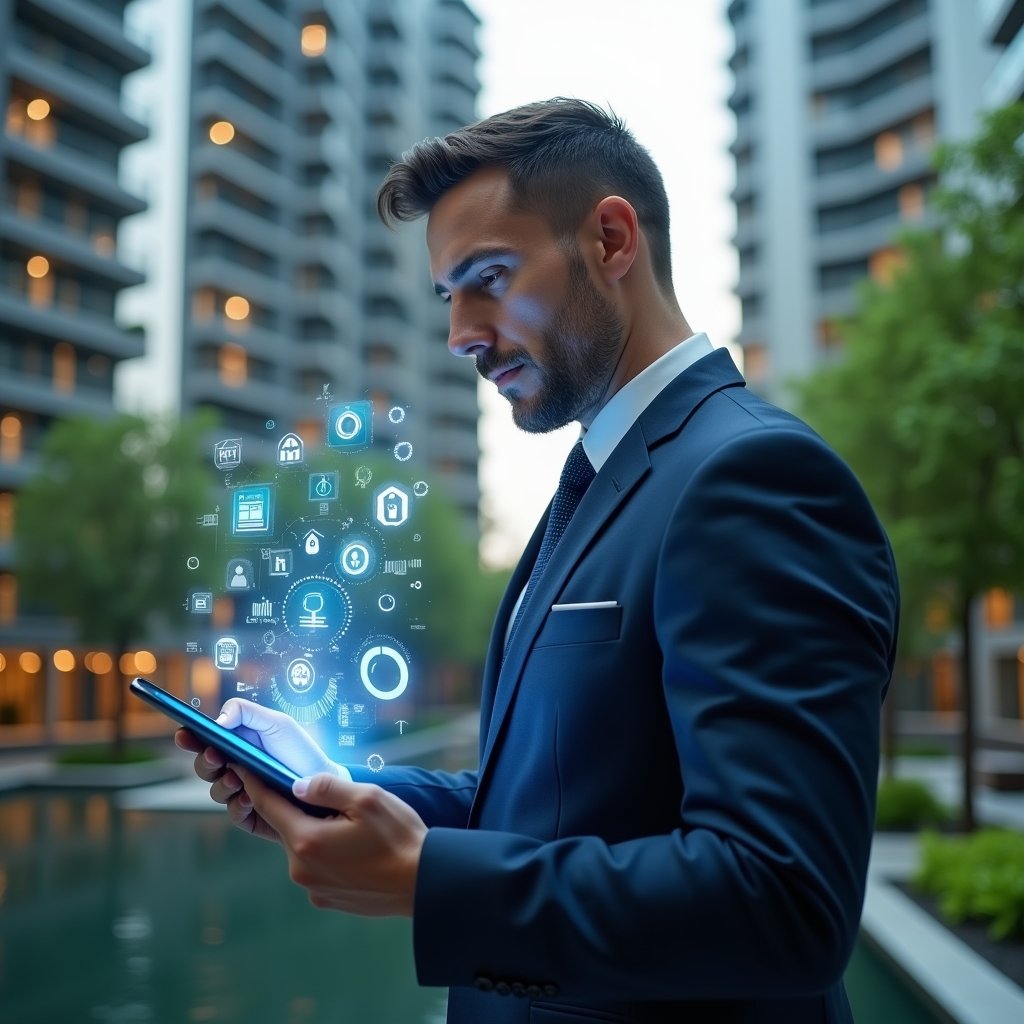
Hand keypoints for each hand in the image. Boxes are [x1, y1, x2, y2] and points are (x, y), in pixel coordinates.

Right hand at [174, 699, 350, 841]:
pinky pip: (233, 812)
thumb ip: (246, 713)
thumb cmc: (299, 751)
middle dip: (205, 761)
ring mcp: (241, 792)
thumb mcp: (277, 723)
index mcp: (237, 743)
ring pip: (215, 790)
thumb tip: (217, 721)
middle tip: (217, 756)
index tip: (184, 733)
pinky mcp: (250, 815)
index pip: (205, 740)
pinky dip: (239, 804)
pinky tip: (251, 798)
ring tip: (240, 778)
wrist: (323, 783)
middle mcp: (234, 767)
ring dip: (224, 783)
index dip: (190, 737)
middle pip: (204, 766)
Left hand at [236, 765, 426, 916]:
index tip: (241, 767)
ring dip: (318, 832)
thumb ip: (327, 787)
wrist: (425, 884)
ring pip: (305, 848)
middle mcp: (301, 870)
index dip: (254, 783)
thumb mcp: (367, 798)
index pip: (268, 805)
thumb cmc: (399, 839)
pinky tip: (358, 850)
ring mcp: (313, 889)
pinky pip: (318, 868)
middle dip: (301, 809)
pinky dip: (329, 854)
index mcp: (307, 840)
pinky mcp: (327, 900)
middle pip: (288, 827)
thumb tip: (297, 784)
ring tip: (354, 827)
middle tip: (332, 797)